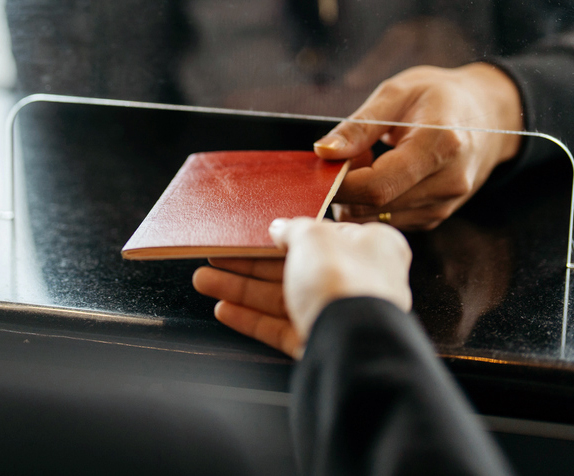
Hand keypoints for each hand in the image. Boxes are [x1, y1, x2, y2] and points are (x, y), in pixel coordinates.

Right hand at [192, 217, 412, 358]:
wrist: (351, 343)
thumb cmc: (343, 280)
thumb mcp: (313, 236)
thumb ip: (293, 229)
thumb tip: (280, 229)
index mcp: (369, 246)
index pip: (321, 235)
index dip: (285, 234)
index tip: (253, 234)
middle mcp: (357, 281)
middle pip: (292, 268)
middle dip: (248, 264)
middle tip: (216, 258)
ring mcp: (337, 315)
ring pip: (280, 299)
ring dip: (240, 290)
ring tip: (204, 281)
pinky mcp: (318, 343)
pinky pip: (279, 328)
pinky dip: (251, 319)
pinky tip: (224, 310)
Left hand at [313, 63, 523, 230]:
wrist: (489, 113)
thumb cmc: (439, 96)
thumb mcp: (396, 94)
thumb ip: (358, 126)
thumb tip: (324, 152)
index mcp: (440, 145)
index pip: (377, 185)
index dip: (339, 185)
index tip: (318, 169)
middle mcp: (449, 182)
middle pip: (376, 206)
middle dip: (344, 190)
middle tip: (340, 159)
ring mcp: (446, 204)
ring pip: (380, 218)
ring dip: (358, 198)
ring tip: (366, 160)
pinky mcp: (438, 216)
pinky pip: (392, 219)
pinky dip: (374, 203)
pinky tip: (381, 174)